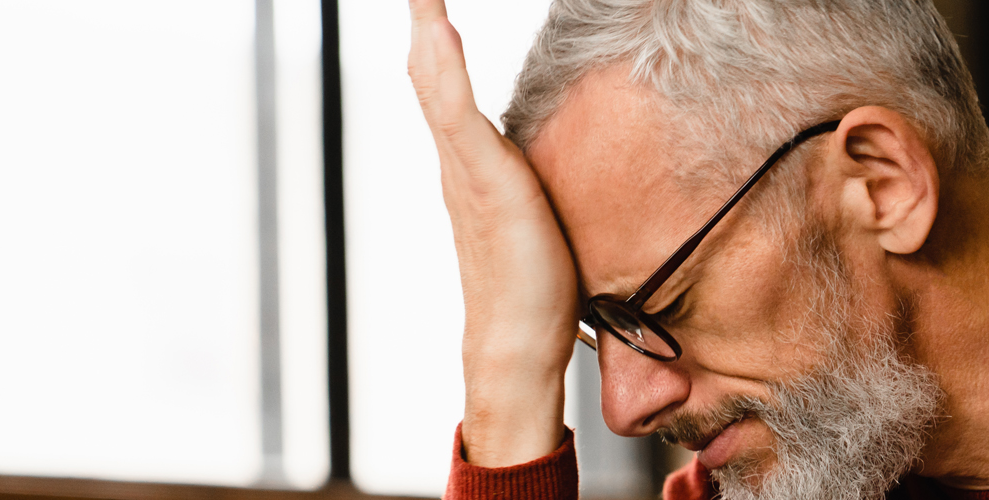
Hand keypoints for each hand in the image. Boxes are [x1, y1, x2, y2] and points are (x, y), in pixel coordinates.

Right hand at [408, 0, 580, 466]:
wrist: (520, 346)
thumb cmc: (540, 291)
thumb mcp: (549, 216)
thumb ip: (545, 187)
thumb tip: (565, 172)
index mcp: (472, 164)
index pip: (447, 84)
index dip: (438, 39)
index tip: (431, 2)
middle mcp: (458, 160)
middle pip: (429, 72)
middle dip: (423, 21)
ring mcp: (464, 169)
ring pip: (434, 82)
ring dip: (426, 29)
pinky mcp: (481, 182)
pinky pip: (454, 113)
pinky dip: (442, 67)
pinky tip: (437, 30)